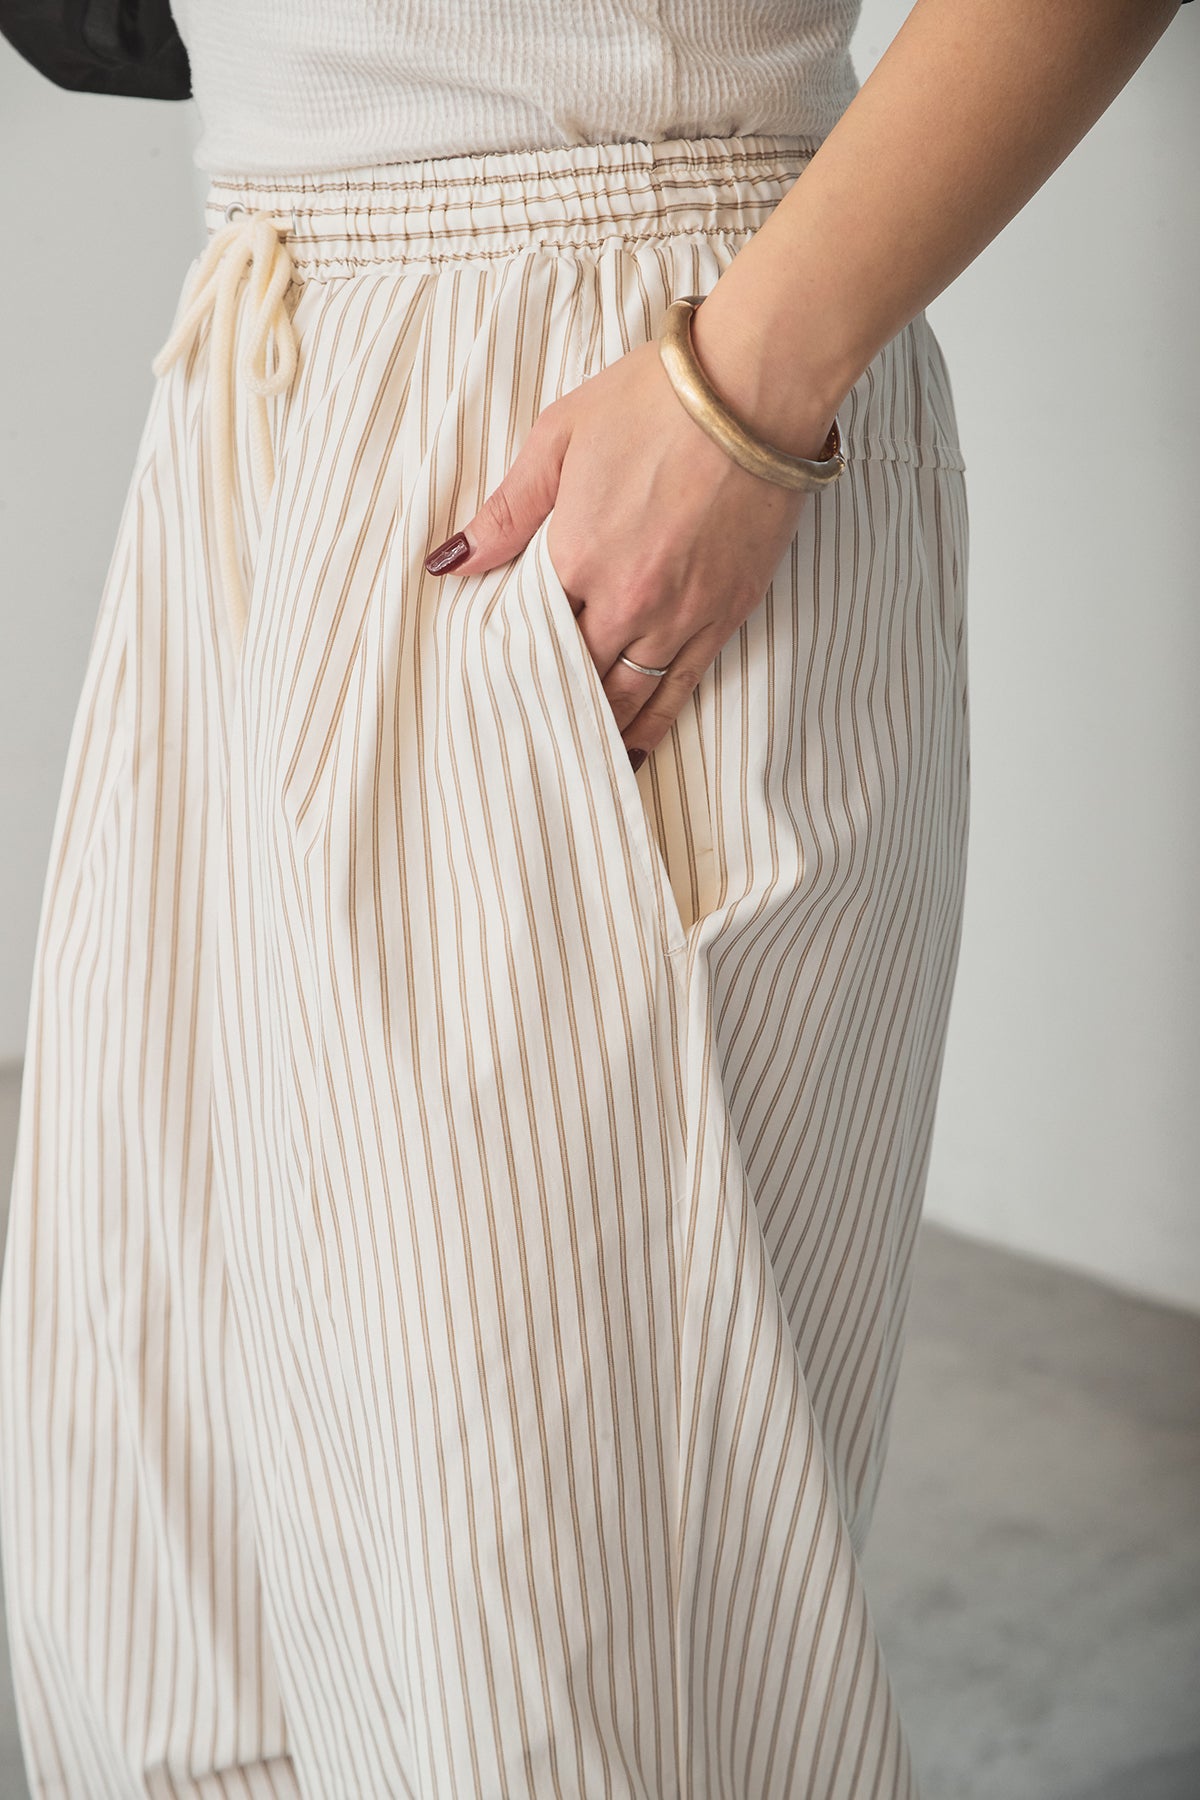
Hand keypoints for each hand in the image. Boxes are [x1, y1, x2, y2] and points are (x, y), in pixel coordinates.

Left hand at [422, 329, 832, 764]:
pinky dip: (654, 725)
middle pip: (577, 675)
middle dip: (553, 705)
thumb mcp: (559, 438)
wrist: (754, 391)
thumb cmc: (654, 401)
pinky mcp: (726, 616)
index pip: (531, 631)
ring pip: (629, 697)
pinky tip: (636, 749)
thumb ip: (505, 510)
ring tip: (576, 760)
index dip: (513, 660)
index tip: (491, 690)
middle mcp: (626, 599)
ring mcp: (681, 614)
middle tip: (526, 739)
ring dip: (601, 731)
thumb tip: (448, 562)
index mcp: (575, 556)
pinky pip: (682, 689)